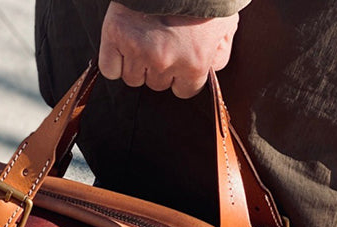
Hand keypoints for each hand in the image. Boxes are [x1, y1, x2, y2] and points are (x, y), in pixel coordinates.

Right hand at [98, 2, 238, 97]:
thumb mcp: (226, 24)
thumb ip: (219, 54)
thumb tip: (208, 71)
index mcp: (194, 63)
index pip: (184, 91)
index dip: (182, 76)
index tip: (181, 60)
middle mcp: (164, 61)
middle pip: (156, 85)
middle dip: (160, 67)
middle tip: (163, 40)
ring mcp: (137, 49)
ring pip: (133, 78)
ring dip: (138, 64)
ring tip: (145, 38)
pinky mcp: (115, 36)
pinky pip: (110, 68)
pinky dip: (114, 60)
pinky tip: (125, 44)